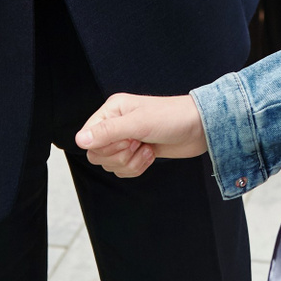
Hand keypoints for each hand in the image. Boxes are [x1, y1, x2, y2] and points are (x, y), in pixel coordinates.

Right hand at [75, 93, 207, 177]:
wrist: (200, 128)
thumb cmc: (173, 118)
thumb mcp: (138, 123)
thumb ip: (108, 132)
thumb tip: (80, 140)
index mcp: (112, 110)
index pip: (88, 137)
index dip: (105, 146)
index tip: (127, 140)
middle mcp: (116, 124)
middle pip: (98, 154)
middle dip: (120, 156)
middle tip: (138, 143)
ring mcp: (127, 139)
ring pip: (111, 165)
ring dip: (131, 163)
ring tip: (147, 149)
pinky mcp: (137, 152)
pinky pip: (124, 170)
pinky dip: (137, 168)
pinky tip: (151, 155)